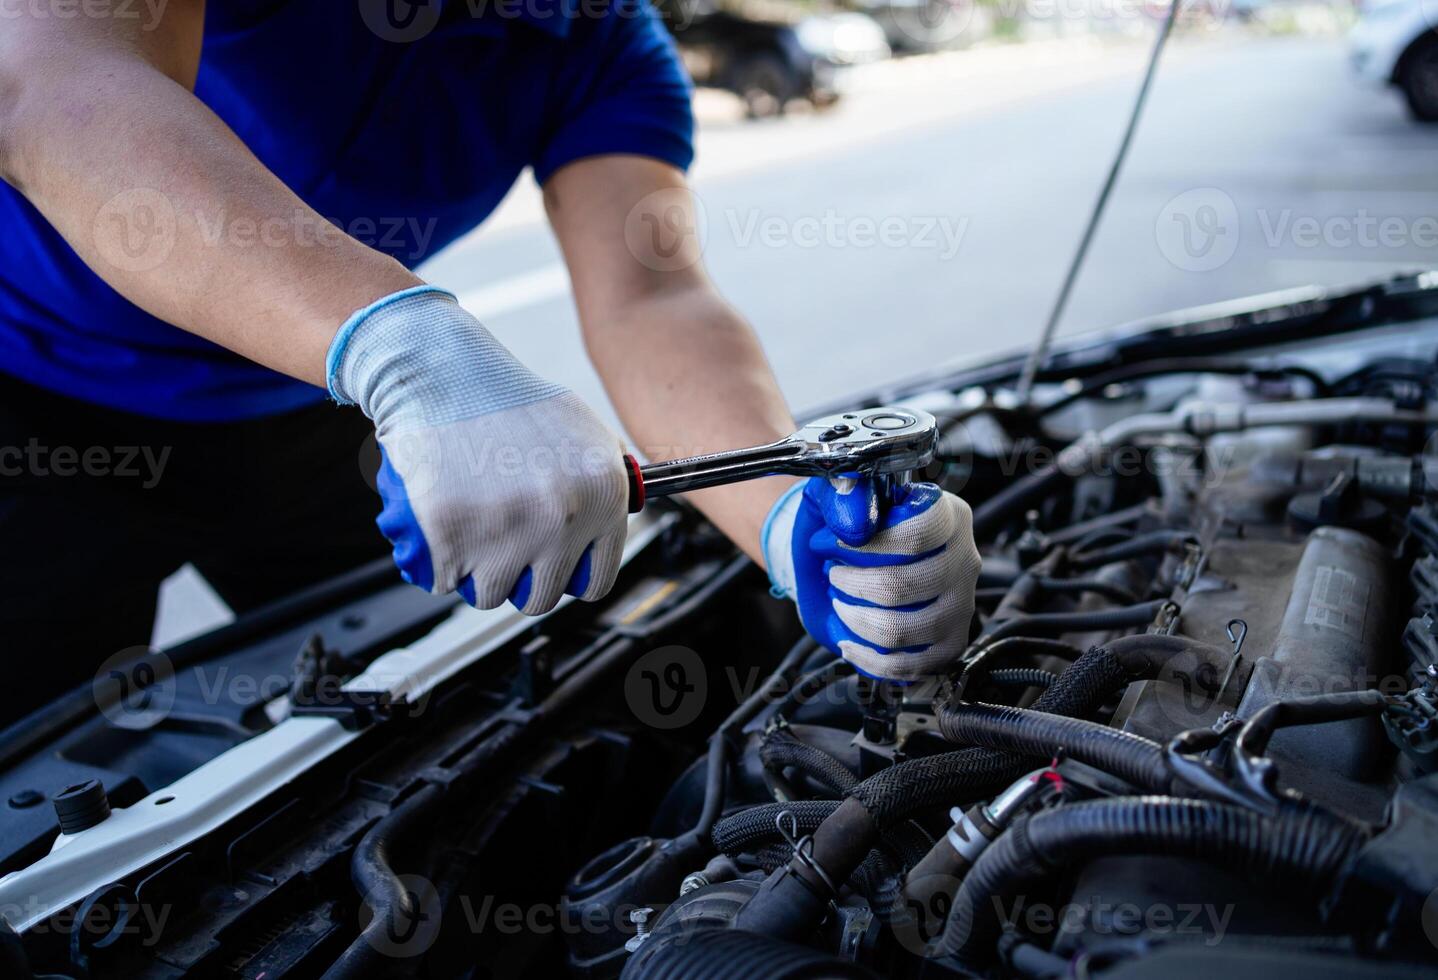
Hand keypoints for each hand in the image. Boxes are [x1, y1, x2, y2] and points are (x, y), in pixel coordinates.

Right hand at [328, 286, 628, 614]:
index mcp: (604, 494)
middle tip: (500, 542)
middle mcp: (563, 516)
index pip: (596, 581)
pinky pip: (446, 582)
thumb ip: (609, 476)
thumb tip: (625, 512)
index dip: (568, 576)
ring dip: (477, 575)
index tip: (550, 566)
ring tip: (471, 525)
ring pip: (492, 594)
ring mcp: (507, 529)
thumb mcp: (583, 430)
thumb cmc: (509, 398)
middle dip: (520, 579)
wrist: (443, 372)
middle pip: (541, 597)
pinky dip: (440, 567)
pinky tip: (444, 529)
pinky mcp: (451, 533)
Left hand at [762, 478, 980, 681]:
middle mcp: (963, 561)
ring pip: (901, 629)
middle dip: (853, 585)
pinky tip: (850, 641)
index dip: (869, 545)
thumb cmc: (848, 526)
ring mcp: (960, 607)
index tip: (837, 546)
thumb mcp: (839, 494)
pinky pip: (907, 665)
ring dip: (855, 620)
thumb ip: (844, 495)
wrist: (850, 561)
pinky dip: (867, 657)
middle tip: (834, 576)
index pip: (918, 534)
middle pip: (903, 585)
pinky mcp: (949, 645)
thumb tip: (854, 523)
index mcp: (948, 516)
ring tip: (841, 603)